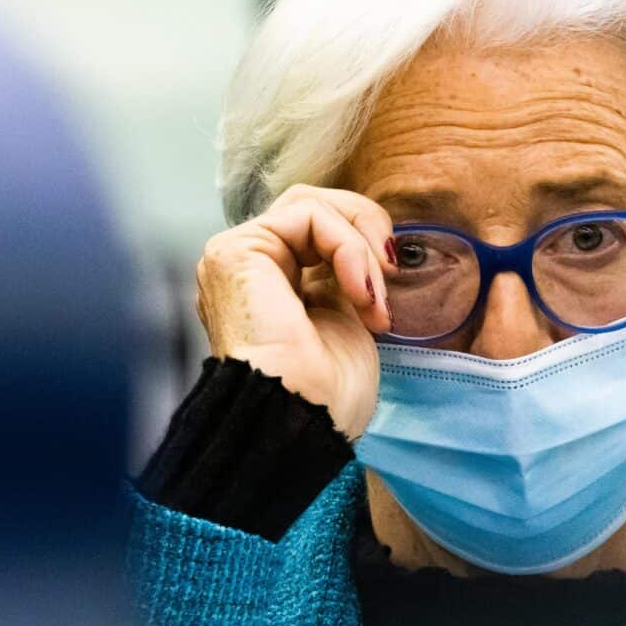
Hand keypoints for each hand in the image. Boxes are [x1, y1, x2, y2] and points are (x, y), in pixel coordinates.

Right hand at [195, 185, 394, 438]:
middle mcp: (245, 269)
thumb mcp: (348, 317)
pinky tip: (358, 291)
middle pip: (312, 205)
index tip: (388, 294)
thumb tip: (376, 240)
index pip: (314, 229)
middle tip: (390, 273)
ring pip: (312, 204)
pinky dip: (347, 247)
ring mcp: (234, 258)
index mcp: (266, 286)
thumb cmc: (327, 394)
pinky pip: (307, 215)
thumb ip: (347, 274)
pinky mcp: (235, 252)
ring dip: (360, 244)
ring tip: (373, 297)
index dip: (361, 245)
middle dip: (364, 231)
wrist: (304, 421)